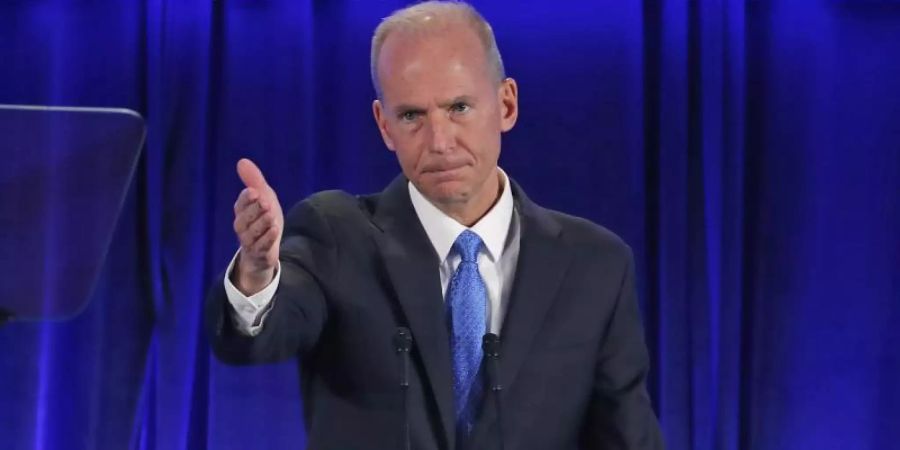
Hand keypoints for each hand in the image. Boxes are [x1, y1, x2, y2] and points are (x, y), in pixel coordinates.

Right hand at [231, 158, 283, 294]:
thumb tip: (242, 161)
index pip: (240, 204)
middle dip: (254, 210)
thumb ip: (254, 180)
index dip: (247, 199)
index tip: (254, 192)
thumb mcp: (263, 197)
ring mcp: (249, 241)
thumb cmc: (263, 219)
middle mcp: (241, 226)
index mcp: (241, 211)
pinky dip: (267, 239)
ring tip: (271, 215)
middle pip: (244, 219)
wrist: (266, 248)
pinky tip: (274, 230)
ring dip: (262, 223)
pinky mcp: (259, 253)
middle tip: (265, 202)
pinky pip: (261, 246)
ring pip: (252, 233)